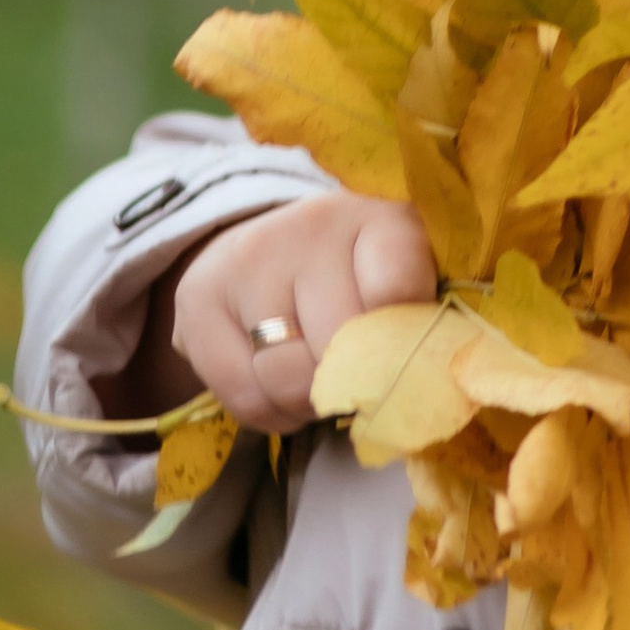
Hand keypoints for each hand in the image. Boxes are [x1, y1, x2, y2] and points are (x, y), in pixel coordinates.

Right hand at [169, 195, 436, 433]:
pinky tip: (285, 390)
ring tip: (323, 383)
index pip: (395, 287)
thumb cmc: (360, 273)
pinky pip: (245, 398)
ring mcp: (249, 259)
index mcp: (377, 214)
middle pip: (341, 348)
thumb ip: (422, 320)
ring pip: (290, 380)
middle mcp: (309, 225)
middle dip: (357, 383)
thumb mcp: (406, 278)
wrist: (273, 244)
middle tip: (362, 379)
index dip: (406, 341)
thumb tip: (429, 389)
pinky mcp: (199, 299)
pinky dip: (273, 415)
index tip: (413, 361)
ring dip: (313, 404)